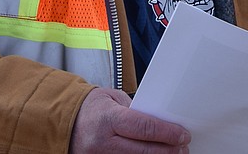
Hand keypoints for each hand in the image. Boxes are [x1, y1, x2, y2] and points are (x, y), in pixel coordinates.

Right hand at [70, 88, 190, 152]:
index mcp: (109, 119)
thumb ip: (135, 111)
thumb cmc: (91, 108)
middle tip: (183, 147)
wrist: (64, 123)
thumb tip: (160, 122)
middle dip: (168, 150)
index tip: (183, 135)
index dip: (167, 133)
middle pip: (144, 151)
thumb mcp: (114, 99)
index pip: (144, 127)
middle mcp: (104, 142)